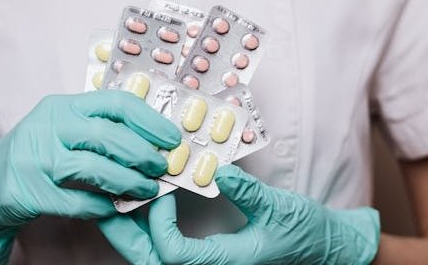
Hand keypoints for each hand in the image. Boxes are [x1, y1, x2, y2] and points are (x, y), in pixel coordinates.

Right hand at [0, 91, 180, 264]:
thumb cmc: (33, 157)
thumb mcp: (60, 131)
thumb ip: (97, 129)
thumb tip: (151, 138)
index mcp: (62, 107)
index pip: (115, 103)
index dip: (149, 120)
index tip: (171, 137)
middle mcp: (48, 126)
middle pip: (109, 135)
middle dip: (144, 153)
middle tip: (162, 167)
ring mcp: (36, 158)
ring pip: (95, 168)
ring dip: (129, 182)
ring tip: (147, 190)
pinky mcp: (28, 191)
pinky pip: (77, 201)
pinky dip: (101, 206)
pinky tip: (113, 208)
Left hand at [101, 165, 379, 264]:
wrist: (321, 245)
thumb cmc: (304, 232)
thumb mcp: (280, 208)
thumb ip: (250, 193)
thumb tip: (218, 171)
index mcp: (223, 262)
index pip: (172, 254)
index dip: (157, 223)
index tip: (162, 189)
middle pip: (150, 260)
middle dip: (124, 232)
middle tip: (105, 199)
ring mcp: (205, 261)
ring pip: (154, 255)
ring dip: (131, 228)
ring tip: (115, 196)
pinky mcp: (205, 252)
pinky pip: (167, 244)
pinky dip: (149, 225)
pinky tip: (144, 199)